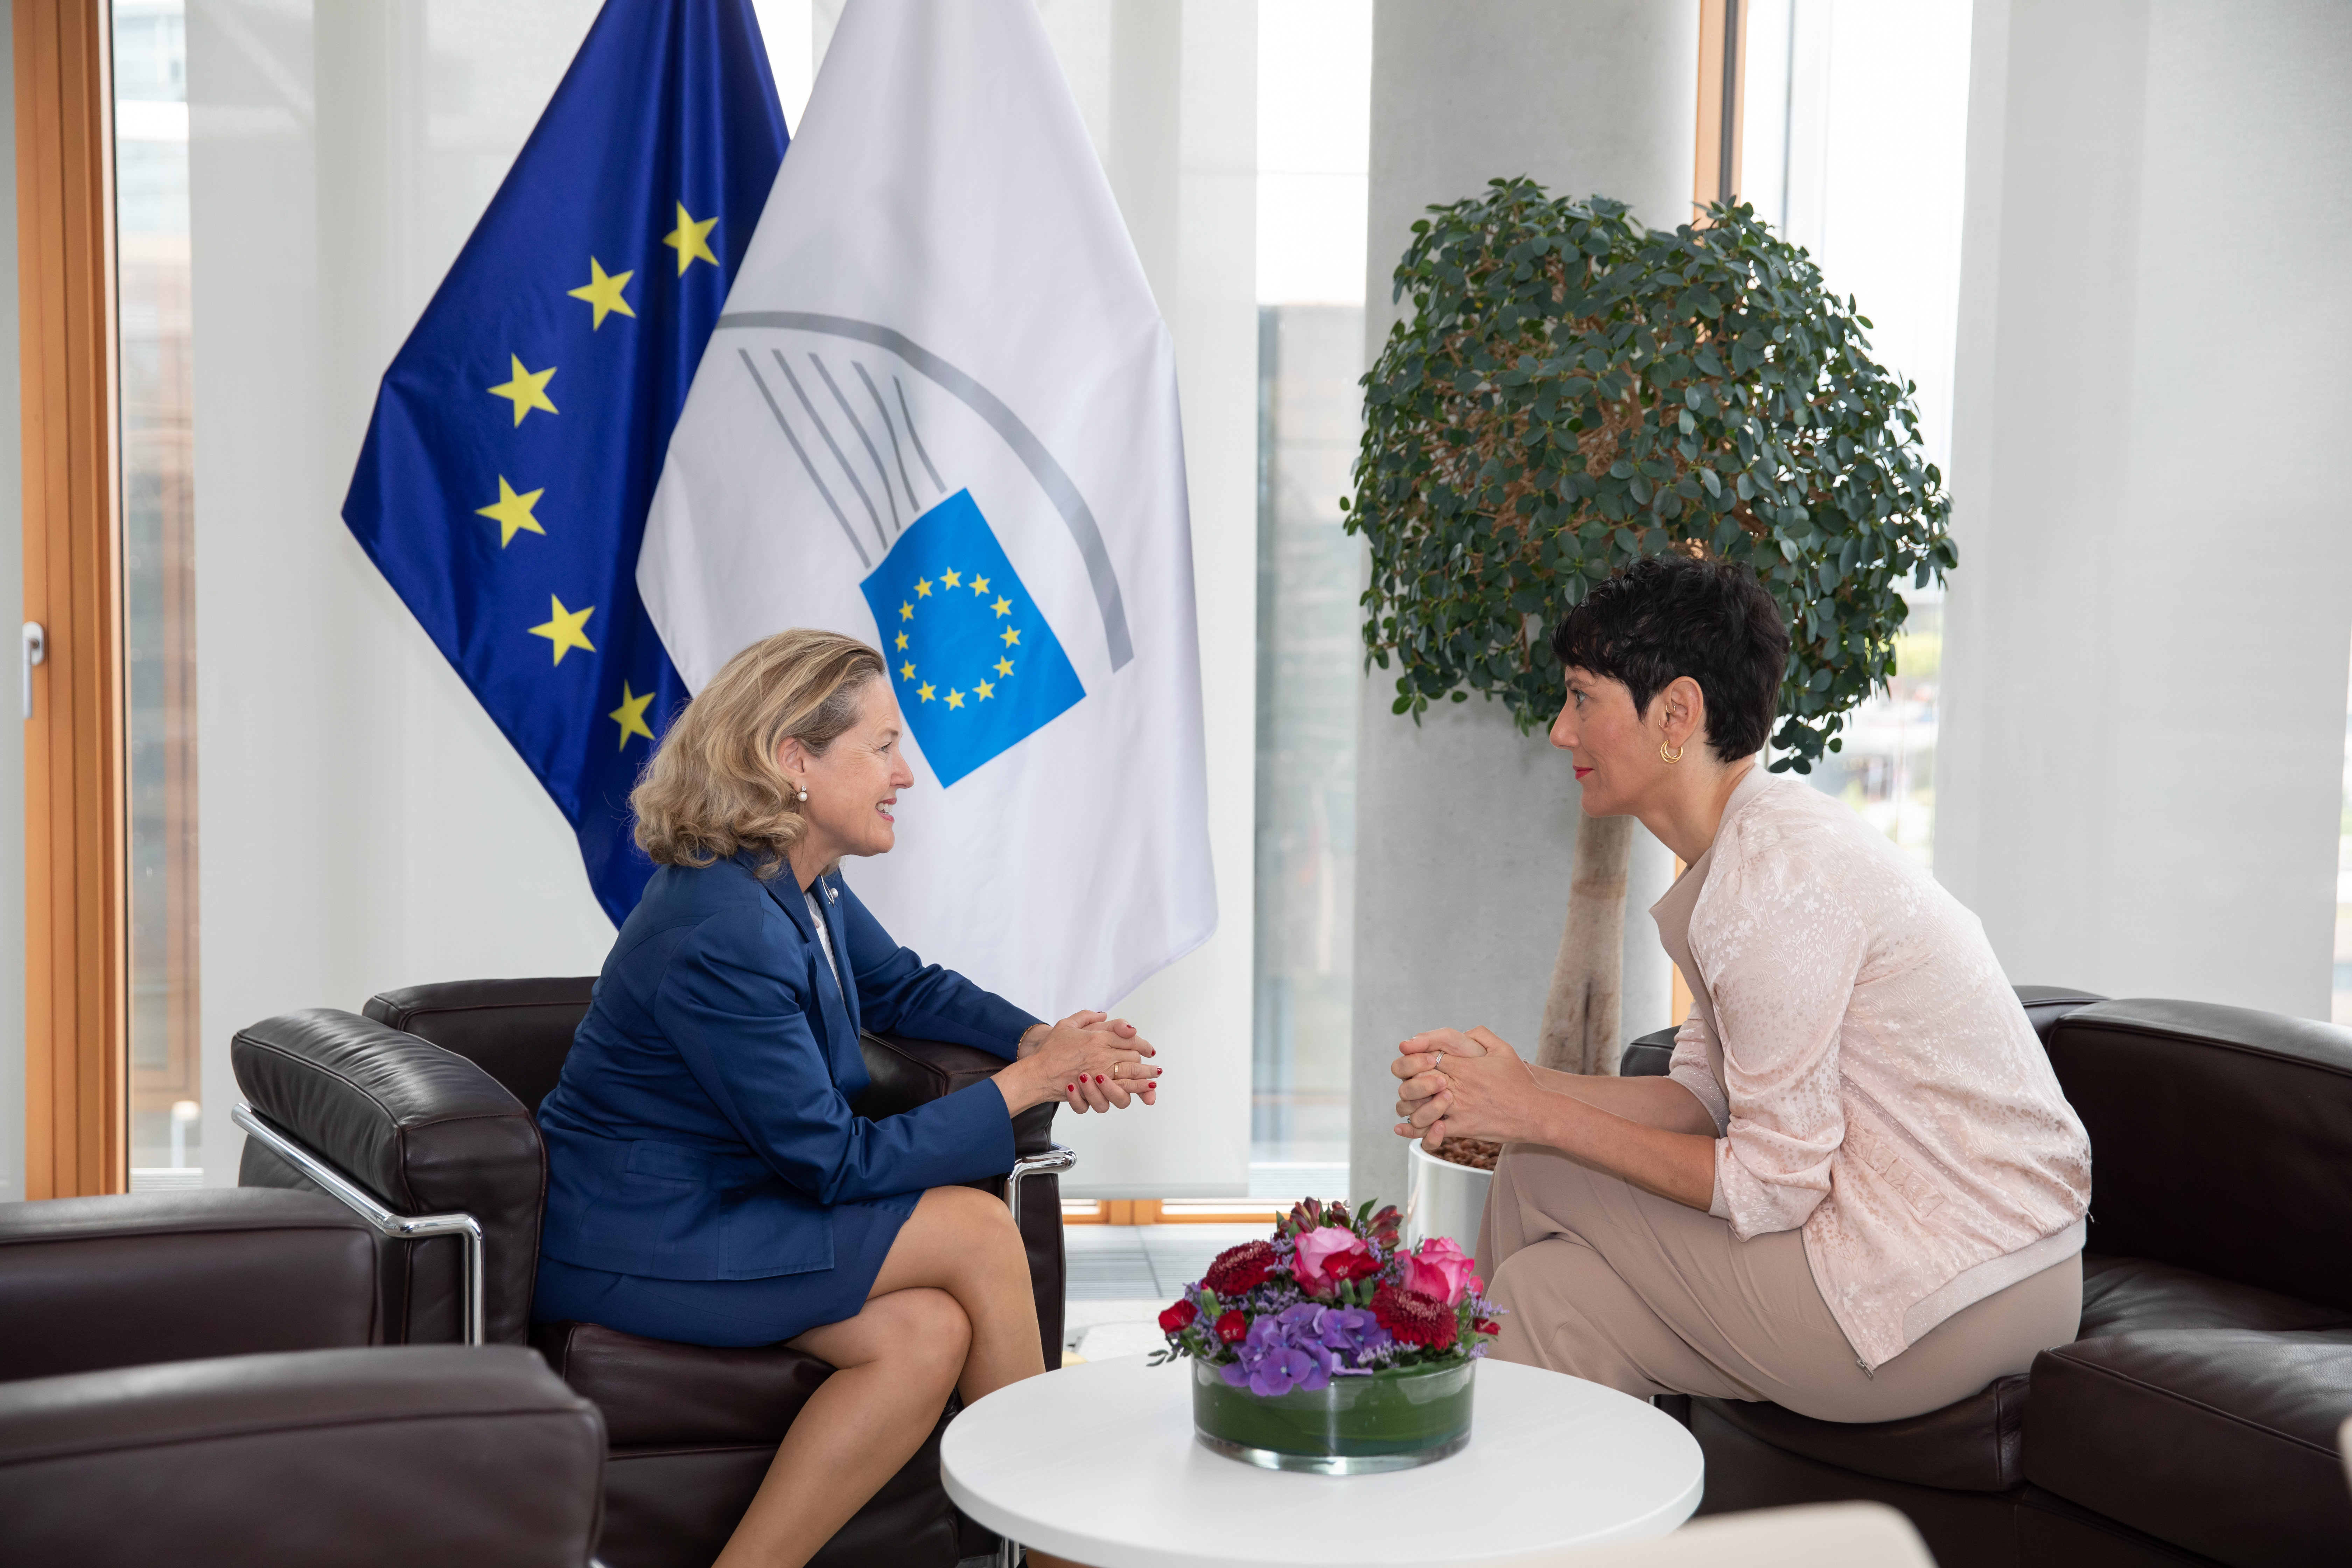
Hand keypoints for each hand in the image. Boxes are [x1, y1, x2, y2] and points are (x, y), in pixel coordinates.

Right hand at [1002, 1011, 1158, 1113]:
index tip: (1149, 1049)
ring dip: (1144, 1077)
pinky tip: (1140, 1092)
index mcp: (1097, 1038)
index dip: (1142, 1044)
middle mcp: (1101, 1055)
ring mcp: (1099, 1073)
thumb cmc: (1050, 1050)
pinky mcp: (1094, 1091)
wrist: (1037, 1073)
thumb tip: (1103, 1014)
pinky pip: (1118, 1093)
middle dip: (1146, 1062)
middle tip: (1155, 1066)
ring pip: (1130, 1075)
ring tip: (1153, 1079)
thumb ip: (1086, 1017)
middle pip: (1133, 1057)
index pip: (1128, 1038)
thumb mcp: (1066, 1025)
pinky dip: (1132, 1092)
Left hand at [1392, 1026, 1527, 1150]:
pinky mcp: (1462, 1128)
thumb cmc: (1520, 1081)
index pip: (1427, 1056)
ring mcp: (1459, 1109)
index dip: (1416, 1056)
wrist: (1535, 1113)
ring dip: (1409, 1103)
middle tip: (1407, 1079)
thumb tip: (1462, 1032)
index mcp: (1466, 1066)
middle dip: (1408, 1078)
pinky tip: (1402, 1127)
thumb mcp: (1503, 1049)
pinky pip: (1430, 1130)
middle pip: (1418, 1079)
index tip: (1412, 1057)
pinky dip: (1414, 1129)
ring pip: (1419, 1106)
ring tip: (1408, 1100)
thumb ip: (1480, 1035)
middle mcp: (1458, 1087)